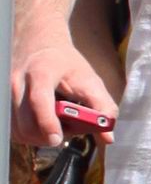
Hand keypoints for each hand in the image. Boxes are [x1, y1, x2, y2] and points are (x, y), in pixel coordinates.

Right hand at [10, 25, 120, 147]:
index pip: (39, 101)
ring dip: (39, 138)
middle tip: (65, 131)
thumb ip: (103, 108)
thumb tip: (107, 137)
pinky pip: (13, 131)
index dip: (47, 123)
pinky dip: (29, 136)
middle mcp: (18, 82)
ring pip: (19, 131)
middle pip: (26, 123)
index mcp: (42, 72)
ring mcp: (7, 93)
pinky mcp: (4, 104)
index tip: (58, 138)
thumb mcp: (90, 80)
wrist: (39, 45)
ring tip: (55, 125)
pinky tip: (41, 125)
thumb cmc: (67, 66)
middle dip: (48, 136)